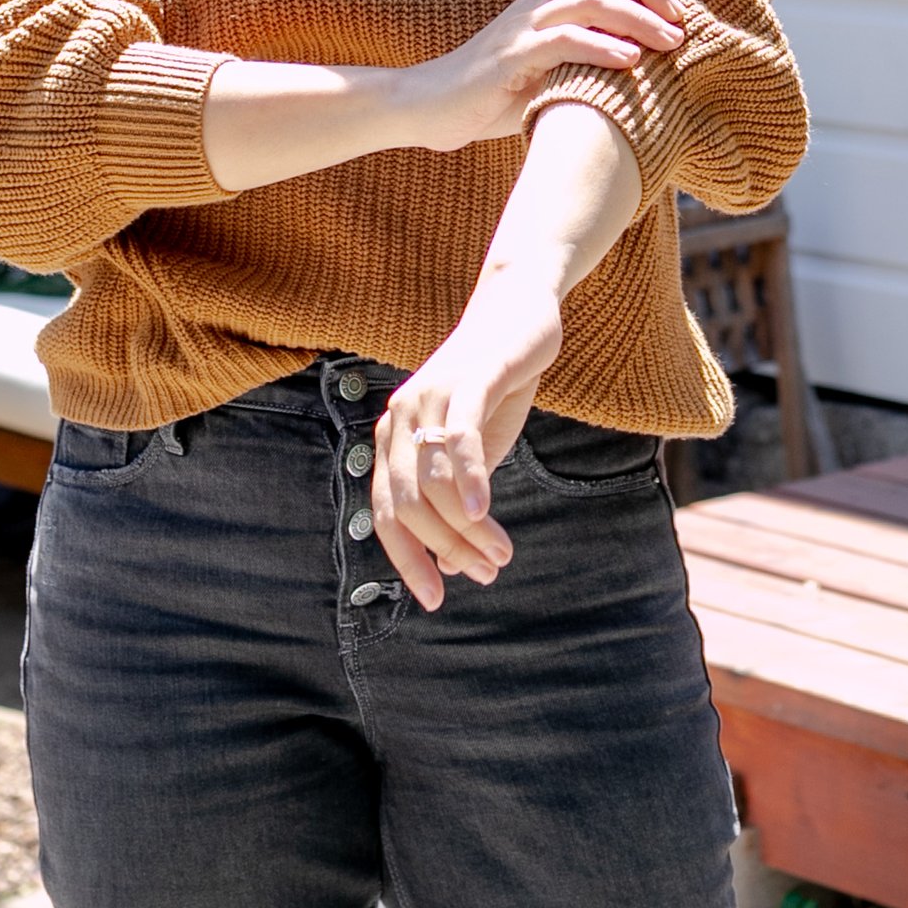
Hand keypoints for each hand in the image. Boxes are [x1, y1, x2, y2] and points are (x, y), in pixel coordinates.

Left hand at [369, 272, 562, 608]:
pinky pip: (457, 438)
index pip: (387, 514)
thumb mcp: (478, 449)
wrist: (519, 307)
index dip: (408, 561)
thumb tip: (458, 566)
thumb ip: (460, 498)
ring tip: (501, 552)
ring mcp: (430, 396)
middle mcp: (400, 418)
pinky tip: (482, 512)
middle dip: (447, 549)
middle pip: (409, 505)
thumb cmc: (499, 382)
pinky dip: (467, 480)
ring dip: (466, 528)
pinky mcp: (468, 378)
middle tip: (488, 571)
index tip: (435, 600)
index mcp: (395, 438)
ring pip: (432, 481)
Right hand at [403, 0, 682, 155]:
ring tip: (671, 41)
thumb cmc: (498, 89)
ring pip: (590, 0)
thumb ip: (586, 46)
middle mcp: (537, 2)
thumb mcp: (548, 60)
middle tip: (679, 14)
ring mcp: (524, 28)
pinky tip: (630, 62)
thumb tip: (644, 51)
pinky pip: (563, 42)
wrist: (431, 105)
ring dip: (639, 17)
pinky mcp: (512, 60)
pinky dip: (602, 47)